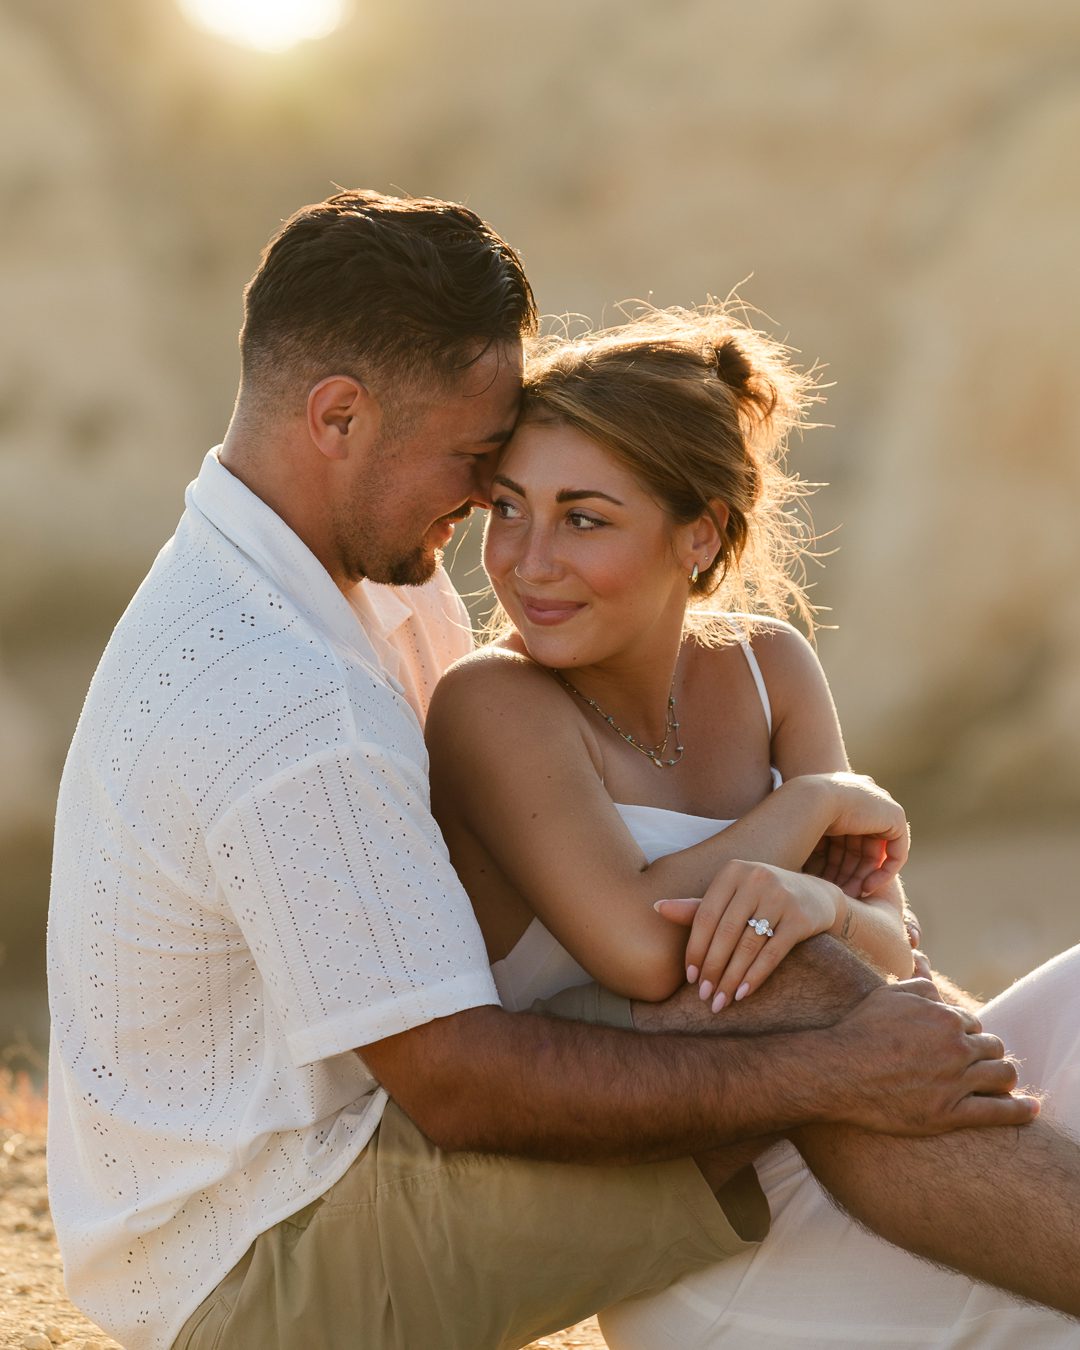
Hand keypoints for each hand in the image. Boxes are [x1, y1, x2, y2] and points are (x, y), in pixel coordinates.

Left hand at [656, 860, 842, 1010]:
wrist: (815, 896)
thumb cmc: (761, 898)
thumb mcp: (732, 896)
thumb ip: (698, 906)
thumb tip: (657, 907)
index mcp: (733, 871)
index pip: (705, 915)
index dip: (695, 948)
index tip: (690, 977)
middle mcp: (756, 878)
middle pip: (725, 932)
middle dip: (712, 968)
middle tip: (704, 995)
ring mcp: (780, 897)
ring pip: (748, 945)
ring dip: (731, 978)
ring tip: (720, 1001)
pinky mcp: (800, 918)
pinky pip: (772, 953)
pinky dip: (755, 976)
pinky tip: (742, 994)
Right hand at [799, 772, 909, 897]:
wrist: (810, 800)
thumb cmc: (794, 819)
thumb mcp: (803, 834)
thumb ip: (812, 845)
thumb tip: (802, 870)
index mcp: (837, 794)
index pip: (843, 837)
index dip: (836, 864)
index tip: (828, 883)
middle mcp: (859, 796)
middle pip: (859, 846)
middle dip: (852, 873)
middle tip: (845, 894)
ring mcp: (878, 803)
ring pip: (875, 851)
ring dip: (865, 877)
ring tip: (854, 895)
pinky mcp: (894, 815)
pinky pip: (896, 851)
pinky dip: (884, 872)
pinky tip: (867, 887)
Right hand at [826, 979, 1038, 1135]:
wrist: (837, 1070)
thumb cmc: (859, 1030)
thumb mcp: (888, 995)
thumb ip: (918, 984)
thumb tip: (929, 966)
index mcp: (944, 1017)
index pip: (974, 1024)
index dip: (966, 1035)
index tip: (958, 1045)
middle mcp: (956, 1047)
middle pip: (994, 1048)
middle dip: (988, 1054)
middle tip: (977, 1064)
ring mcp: (955, 1082)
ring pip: (1002, 1076)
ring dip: (1004, 1078)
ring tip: (1000, 1084)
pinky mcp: (950, 1114)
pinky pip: (997, 1113)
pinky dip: (1018, 1111)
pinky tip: (1029, 1110)